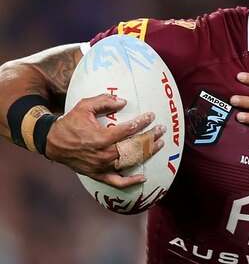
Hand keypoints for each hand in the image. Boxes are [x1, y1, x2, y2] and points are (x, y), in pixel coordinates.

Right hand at [46, 94, 164, 188]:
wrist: (52, 142)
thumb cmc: (69, 123)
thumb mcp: (84, 106)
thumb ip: (104, 101)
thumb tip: (124, 101)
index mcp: (100, 138)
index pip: (128, 130)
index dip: (142, 122)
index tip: (151, 116)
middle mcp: (103, 154)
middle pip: (133, 147)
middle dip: (150, 137)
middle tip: (161, 129)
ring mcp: (101, 166)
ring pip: (130, 162)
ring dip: (147, 154)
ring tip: (159, 144)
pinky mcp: (98, 175)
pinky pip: (117, 182)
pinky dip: (130, 182)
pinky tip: (143, 178)